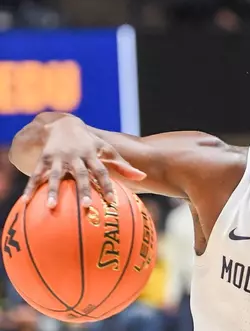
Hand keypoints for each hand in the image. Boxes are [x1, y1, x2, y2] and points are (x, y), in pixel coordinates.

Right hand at [24, 116, 144, 208]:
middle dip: (83, 189)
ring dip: (54, 191)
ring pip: (56, 176)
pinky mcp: (44, 159)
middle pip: (80, 174)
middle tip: (86, 206)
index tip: (112, 201)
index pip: (102, 171)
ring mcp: (58, 157)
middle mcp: (75, 156)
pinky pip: (36, 175)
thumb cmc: (89, 143)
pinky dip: (31, 188)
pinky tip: (25, 202)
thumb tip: (143, 177)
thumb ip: (123, 165)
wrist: (63, 123)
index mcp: (92, 155)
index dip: (107, 185)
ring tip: (51, 207)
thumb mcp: (106, 149)